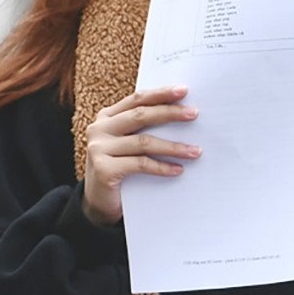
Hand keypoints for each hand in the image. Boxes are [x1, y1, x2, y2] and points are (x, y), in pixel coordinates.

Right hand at [81, 85, 199, 224]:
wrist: (98, 203)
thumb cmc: (119, 169)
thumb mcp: (127, 145)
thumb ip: (142, 129)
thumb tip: (181, 116)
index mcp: (106, 117)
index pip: (136, 99)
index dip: (160, 94)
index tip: (183, 91)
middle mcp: (99, 129)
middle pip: (140, 116)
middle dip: (170, 113)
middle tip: (194, 114)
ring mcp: (99, 148)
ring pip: (143, 142)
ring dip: (173, 146)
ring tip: (195, 151)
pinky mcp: (104, 169)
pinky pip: (140, 164)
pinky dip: (162, 167)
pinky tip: (178, 170)